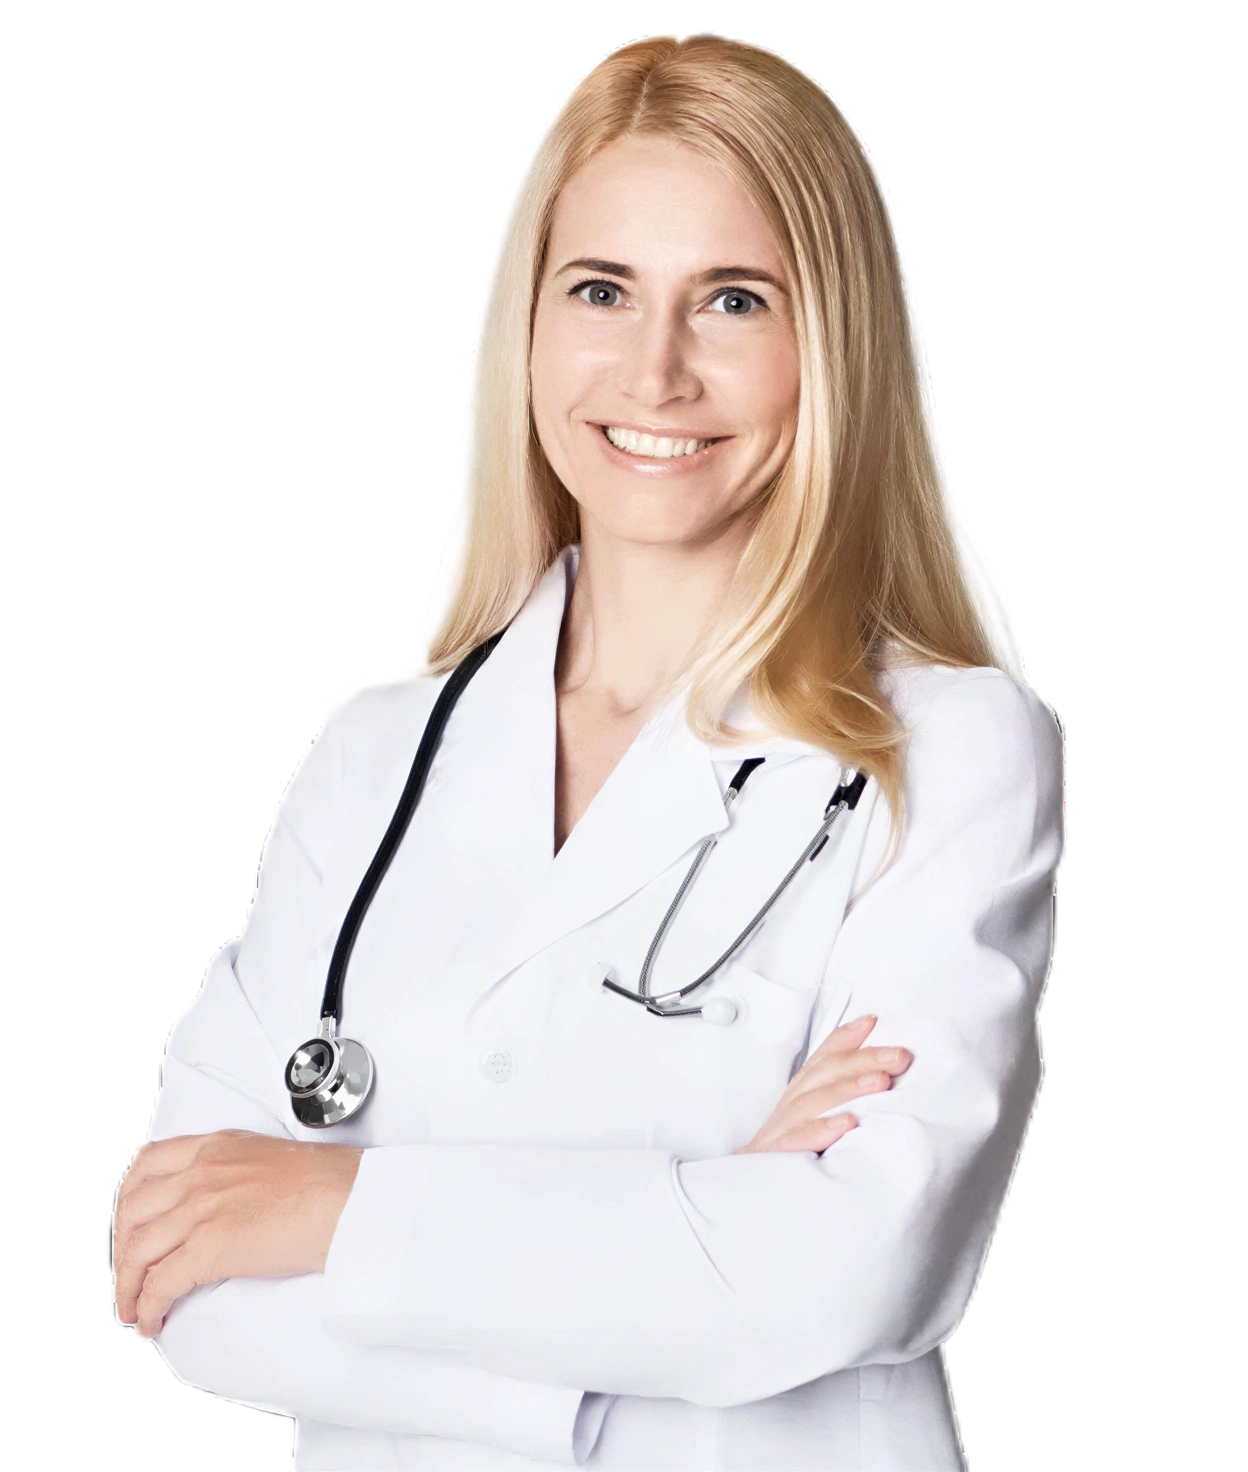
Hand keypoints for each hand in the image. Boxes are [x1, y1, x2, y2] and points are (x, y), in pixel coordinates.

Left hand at [112, 1129, 362, 1340]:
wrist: (349, 1198)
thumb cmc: (330, 1181)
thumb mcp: (272, 1158)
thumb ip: (237, 1172)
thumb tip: (230, 1205)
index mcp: (216, 1147)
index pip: (148, 1164)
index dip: (128, 1199)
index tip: (127, 1220)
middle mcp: (200, 1174)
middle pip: (132, 1212)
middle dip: (121, 1249)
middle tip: (128, 1272)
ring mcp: (200, 1209)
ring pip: (136, 1253)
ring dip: (129, 1287)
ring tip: (134, 1307)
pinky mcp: (207, 1249)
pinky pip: (159, 1285)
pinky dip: (147, 1308)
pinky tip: (152, 1319)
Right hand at [734, 1014, 911, 1154]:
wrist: (749, 1191)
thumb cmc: (794, 1150)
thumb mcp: (818, 1118)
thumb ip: (842, 1096)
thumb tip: (883, 1077)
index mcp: (803, 1092)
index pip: (824, 1058)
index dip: (845, 1037)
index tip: (872, 1021)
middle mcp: (792, 1104)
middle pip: (825, 1073)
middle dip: (863, 1059)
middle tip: (899, 1056)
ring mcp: (782, 1128)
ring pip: (813, 1101)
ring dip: (848, 1089)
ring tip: (880, 1082)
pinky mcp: (775, 1156)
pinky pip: (795, 1141)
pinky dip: (819, 1131)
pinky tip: (845, 1125)